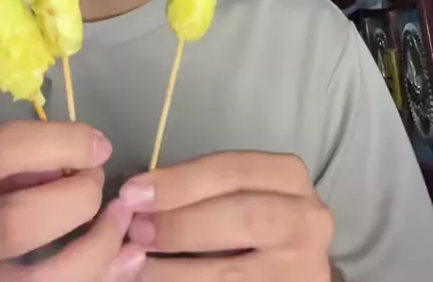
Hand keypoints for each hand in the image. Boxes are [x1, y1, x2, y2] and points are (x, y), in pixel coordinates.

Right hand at [0, 121, 145, 280]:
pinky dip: (93, 277)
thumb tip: (78, 162)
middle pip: (16, 223)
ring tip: (122, 224)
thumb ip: (19, 163)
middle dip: (76, 201)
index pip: (2, 150)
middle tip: (100, 186)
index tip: (100, 147)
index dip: (63, 143)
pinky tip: (116, 262)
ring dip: (96, 251)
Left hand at [120, 152, 333, 280]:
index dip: (179, 181)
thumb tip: (140, 193)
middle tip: (136, 230)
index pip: (232, 170)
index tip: (133, 192)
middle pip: (240, 216)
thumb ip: (202, 190)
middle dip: (180, 223)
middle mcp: (308, 220)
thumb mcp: (240, 192)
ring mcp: (303, 268)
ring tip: (137, 264)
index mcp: (290, 177)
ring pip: (231, 271)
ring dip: (174, 269)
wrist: (289, 269)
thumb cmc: (255, 222)